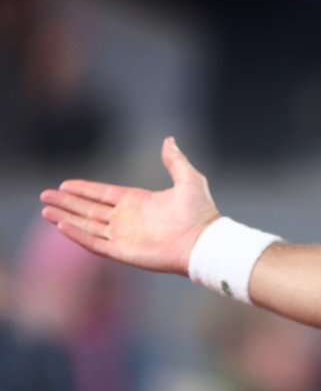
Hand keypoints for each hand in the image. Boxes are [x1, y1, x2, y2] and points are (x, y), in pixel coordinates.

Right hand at [40, 137, 219, 275]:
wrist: (205, 241)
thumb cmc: (200, 212)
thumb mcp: (188, 179)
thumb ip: (175, 160)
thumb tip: (168, 139)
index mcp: (139, 202)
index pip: (103, 194)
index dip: (84, 189)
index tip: (64, 184)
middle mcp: (128, 219)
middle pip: (89, 209)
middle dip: (67, 203)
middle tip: (44, 196)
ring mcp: (124, 236)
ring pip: (87, 225)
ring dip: (66, 218)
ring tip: (45, 211)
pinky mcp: (123, 251)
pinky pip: (95, 243)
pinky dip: (77, 235)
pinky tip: (61, 226)